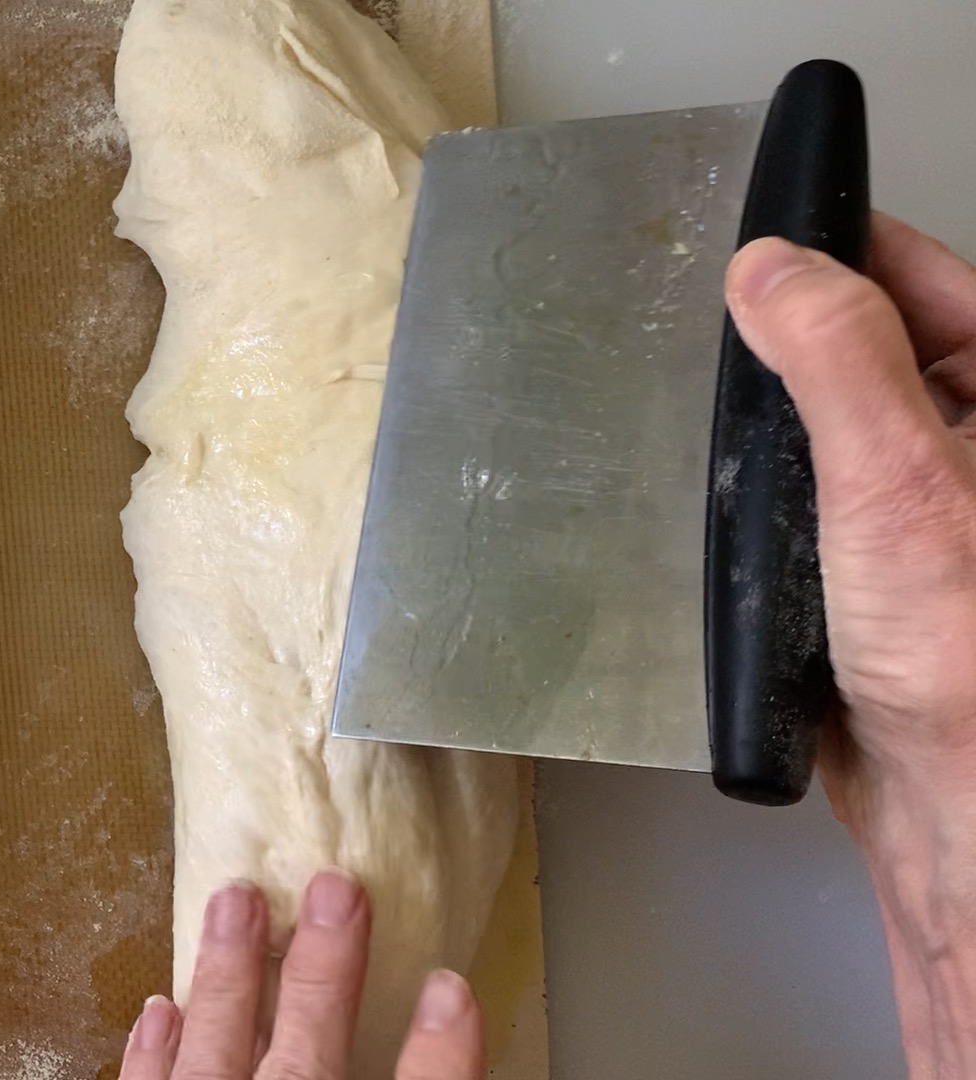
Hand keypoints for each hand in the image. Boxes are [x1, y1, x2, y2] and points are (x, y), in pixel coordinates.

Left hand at [120, 873, 481, 1079]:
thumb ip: (418, 1079)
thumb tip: (443, 1019)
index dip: (441, 1050)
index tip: (452, 987)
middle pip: (309, 1057)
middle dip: (323, 971)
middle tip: (334, 888)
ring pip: (216, 1057)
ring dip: (227, 978)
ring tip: (234, 902)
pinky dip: (152, 1056)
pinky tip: (159, 1010)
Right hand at [725, 214, 975, 1075]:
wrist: (957, 807)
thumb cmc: (969, 665)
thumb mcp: (895, 479)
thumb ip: (837, 355)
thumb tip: (774, 267)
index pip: (920, 274)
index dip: (837, 248)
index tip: (757, 237)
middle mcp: (974, 449)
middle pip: (867, 343)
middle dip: (789, 343)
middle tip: (726, 345)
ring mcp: (929, 507)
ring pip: (828, 425)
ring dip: (773, 431)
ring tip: (732, 442)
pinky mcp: (880, 569)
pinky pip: (807, 501)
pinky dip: (766, 503)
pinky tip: (742, 524)